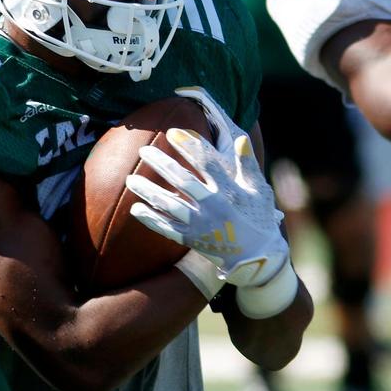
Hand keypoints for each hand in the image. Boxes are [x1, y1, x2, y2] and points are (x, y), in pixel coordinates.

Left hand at [126, 89, 287, 288]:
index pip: (207, 162)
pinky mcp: (193, 240)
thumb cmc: (259, 218)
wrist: (258, 258)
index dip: (189, 145)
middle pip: (183, 180)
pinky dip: (151, 220)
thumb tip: (240, 138)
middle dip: (161, 163)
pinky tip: (136, 209)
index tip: (172, 132)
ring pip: (170, 205)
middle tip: (143, 151)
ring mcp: (202, 224)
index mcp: (230, 190)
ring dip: (149, 191)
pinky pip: (168, 229)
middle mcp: (214, 206)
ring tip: (130, 179)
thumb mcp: (259, 190)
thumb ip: (248, 165)